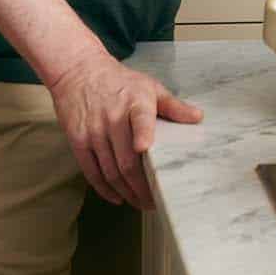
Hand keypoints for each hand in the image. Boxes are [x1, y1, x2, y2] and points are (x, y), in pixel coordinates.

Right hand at [48, 52, 202, 209]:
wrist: (80, 71)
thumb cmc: (120, 82)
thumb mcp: (149, 87)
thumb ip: (173, 106)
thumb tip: (197, 118)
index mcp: (135, 102)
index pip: (140, 118)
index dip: (142, 133)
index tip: (144, 147)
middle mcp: (113, 118)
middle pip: (126, 159)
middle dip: (141, 186)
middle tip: (155, 201)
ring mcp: (94, 131)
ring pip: (110, 170)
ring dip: (125, 192)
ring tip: (140, 203)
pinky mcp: (78, 141)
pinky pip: (91, 171)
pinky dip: (104, 189)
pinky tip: (117, 198)